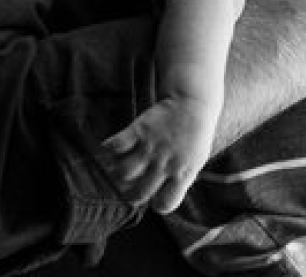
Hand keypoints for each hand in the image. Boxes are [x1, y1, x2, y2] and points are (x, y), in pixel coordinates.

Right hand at [100, 95, 214, 212]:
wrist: (193, 101)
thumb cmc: (196, 134)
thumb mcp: (196, 160)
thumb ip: (181, 180)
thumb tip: (159, 199)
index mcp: (184, 173)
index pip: (165, 204)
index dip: (157, 203)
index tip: (155, 195)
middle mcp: (166, 163)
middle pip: (138, 194)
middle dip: (131, 194)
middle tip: (130, 187)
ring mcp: (151, 147)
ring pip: (123, 173)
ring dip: (116, 174)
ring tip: (118, 170)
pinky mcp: (139, 130)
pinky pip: (116, 146)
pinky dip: (109, 150)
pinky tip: (113, 150)